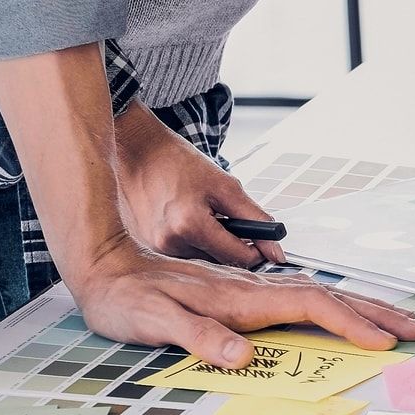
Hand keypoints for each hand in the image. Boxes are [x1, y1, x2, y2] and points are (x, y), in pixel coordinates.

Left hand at [61, 233, 414, 365]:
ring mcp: (251, 289)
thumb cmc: (125, 298)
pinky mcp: (243, 295)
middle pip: (329, 296)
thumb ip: (197, 335)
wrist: (103, 265)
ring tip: (397, 322)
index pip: (310, 306)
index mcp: (240, 297)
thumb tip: (241, 355)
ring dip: (362, 309)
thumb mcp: (152, 320)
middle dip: (376, 313)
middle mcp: (253, 289)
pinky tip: (344, 313)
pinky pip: (303, 300)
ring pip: (320, 295)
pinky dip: (335, 307)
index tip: (384, 342)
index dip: (350, 324)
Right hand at [115, 102, 284, 267]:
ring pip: (202, 260)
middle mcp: (169, 244)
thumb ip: (255, 219)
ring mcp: (155, 248)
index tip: (260, 240)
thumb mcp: (226, 186)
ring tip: (200, 213)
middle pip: (220, 262)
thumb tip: (275, 249)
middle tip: (224, 216)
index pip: (238, 258)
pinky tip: (184, 220)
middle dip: (230, 243)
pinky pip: (183, 255)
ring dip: (210, 243)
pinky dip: (192, 241)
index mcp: (190, 226)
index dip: (256, 249)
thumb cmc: (179, 163)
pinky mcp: (147, 248)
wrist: (139, 152)